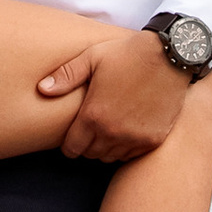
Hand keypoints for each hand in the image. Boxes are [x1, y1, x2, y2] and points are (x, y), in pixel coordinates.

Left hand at [36, 27, 197, 164]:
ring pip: (111, 157)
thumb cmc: (127, 54)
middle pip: (91, 155)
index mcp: (93, 116)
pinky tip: (127, 130)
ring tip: (108, 129)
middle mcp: (113, 133)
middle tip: (91, 129)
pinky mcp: (153, 139)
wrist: (170, 56)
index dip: (69, 144)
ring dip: (106, 147)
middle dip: (87, 145)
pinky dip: (126, 147)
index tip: (73, 136)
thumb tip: (41, 89)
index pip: (72, 148)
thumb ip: (65, 76)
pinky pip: (132, 155)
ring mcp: (134, 138)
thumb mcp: (92, 58)